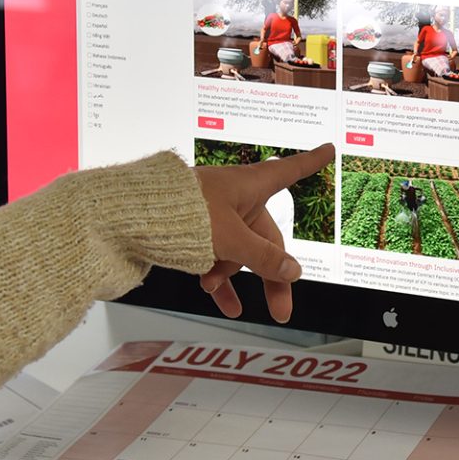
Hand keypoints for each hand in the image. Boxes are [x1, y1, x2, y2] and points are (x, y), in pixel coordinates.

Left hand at [194, 143, 334, 323]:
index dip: (311, 162)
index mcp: (250, 185)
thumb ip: (263, 257)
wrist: (130, 216)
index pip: (290, 170)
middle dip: (271, 277)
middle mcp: (236, 199)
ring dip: (233, 278)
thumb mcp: (230, 238)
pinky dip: (219, 282)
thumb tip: (294, 271)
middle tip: (281, 310)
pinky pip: (216, 261)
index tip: (328, 149)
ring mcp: (216, 217)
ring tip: (223, 298)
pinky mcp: (196, 234)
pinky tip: (223, 302)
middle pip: (266, 239)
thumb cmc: (181, 210)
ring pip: (239, 254)